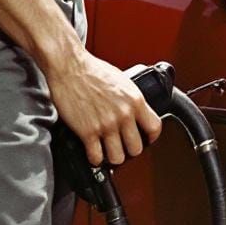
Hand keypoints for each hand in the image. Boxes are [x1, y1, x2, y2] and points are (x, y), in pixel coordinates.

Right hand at [47, 51, 161, 166]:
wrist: (70, 66)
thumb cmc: (93, 70)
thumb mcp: (122, 80)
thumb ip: (131, 99)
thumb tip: (136, 113)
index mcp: (135, 100)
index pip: (154, 127)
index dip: (151, 137)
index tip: (146, 139)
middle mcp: (123, 114)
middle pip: (136, 148)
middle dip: (129, 149)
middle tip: (122, 145)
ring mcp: (106, 124)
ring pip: (118, 158)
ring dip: (112, 156)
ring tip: (107, 150)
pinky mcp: (87, 132)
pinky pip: (96, 158)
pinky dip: (94, 158)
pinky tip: (93, 150)